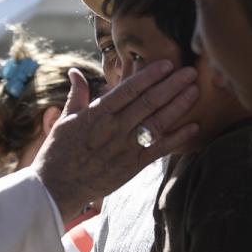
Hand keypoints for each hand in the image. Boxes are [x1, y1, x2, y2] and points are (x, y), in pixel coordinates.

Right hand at [34, 61, 198, 221]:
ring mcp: (125, 148)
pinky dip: (177, 138)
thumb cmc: (58, 152)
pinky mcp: (131, 166)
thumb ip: (77, 94)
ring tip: (195, 91)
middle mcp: (114, 128)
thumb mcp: (65, 119)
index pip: (129, 89)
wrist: (56, 188)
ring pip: (157, 122)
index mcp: (97, 114)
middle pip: (148, 102)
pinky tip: (194, 126)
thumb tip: (75, 72)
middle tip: (190, 71)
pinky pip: (159, 149)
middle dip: (171, 85)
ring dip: (178, 106)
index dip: (150, 75)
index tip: (167, 64)